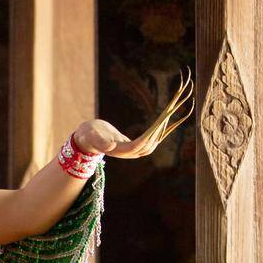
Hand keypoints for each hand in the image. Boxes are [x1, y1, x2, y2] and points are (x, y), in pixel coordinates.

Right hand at [75, 67, 193, 160]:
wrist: (88, 139)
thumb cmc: (88, 135)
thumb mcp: (90, 135)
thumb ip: (99, 141)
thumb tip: (110, 147)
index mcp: (120, 151)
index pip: (138, 145)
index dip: (148, 135)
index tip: (158, 123)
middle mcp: (131, 153)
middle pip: (151, 142)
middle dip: (162, 127)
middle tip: (172, 110)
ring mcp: (136, 150)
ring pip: (156, 140)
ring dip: (167, 125)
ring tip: (175, 109)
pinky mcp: (138, 144)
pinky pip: (154, 138)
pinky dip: (164, 128)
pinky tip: (172, 119)